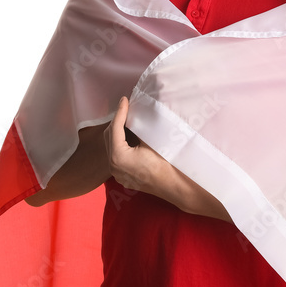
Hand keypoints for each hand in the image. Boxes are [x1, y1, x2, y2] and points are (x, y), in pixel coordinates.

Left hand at [104, 96, 232, 222]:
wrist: (176, 187)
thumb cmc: (166, 163)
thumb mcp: (151, 141)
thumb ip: (139, 127)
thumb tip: (136, 112)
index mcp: (119, 157)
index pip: (115, 128)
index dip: (120, 112)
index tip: (124, 99)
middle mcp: (114, 166)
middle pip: (110, 137)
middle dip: (117, 121)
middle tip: (126, 108)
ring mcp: (118, 174)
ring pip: (112, 147)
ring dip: (118, 133)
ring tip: (127, 119)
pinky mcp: (124, 177)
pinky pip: (117, 157)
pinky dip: (120, 144)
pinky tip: (129, 136)